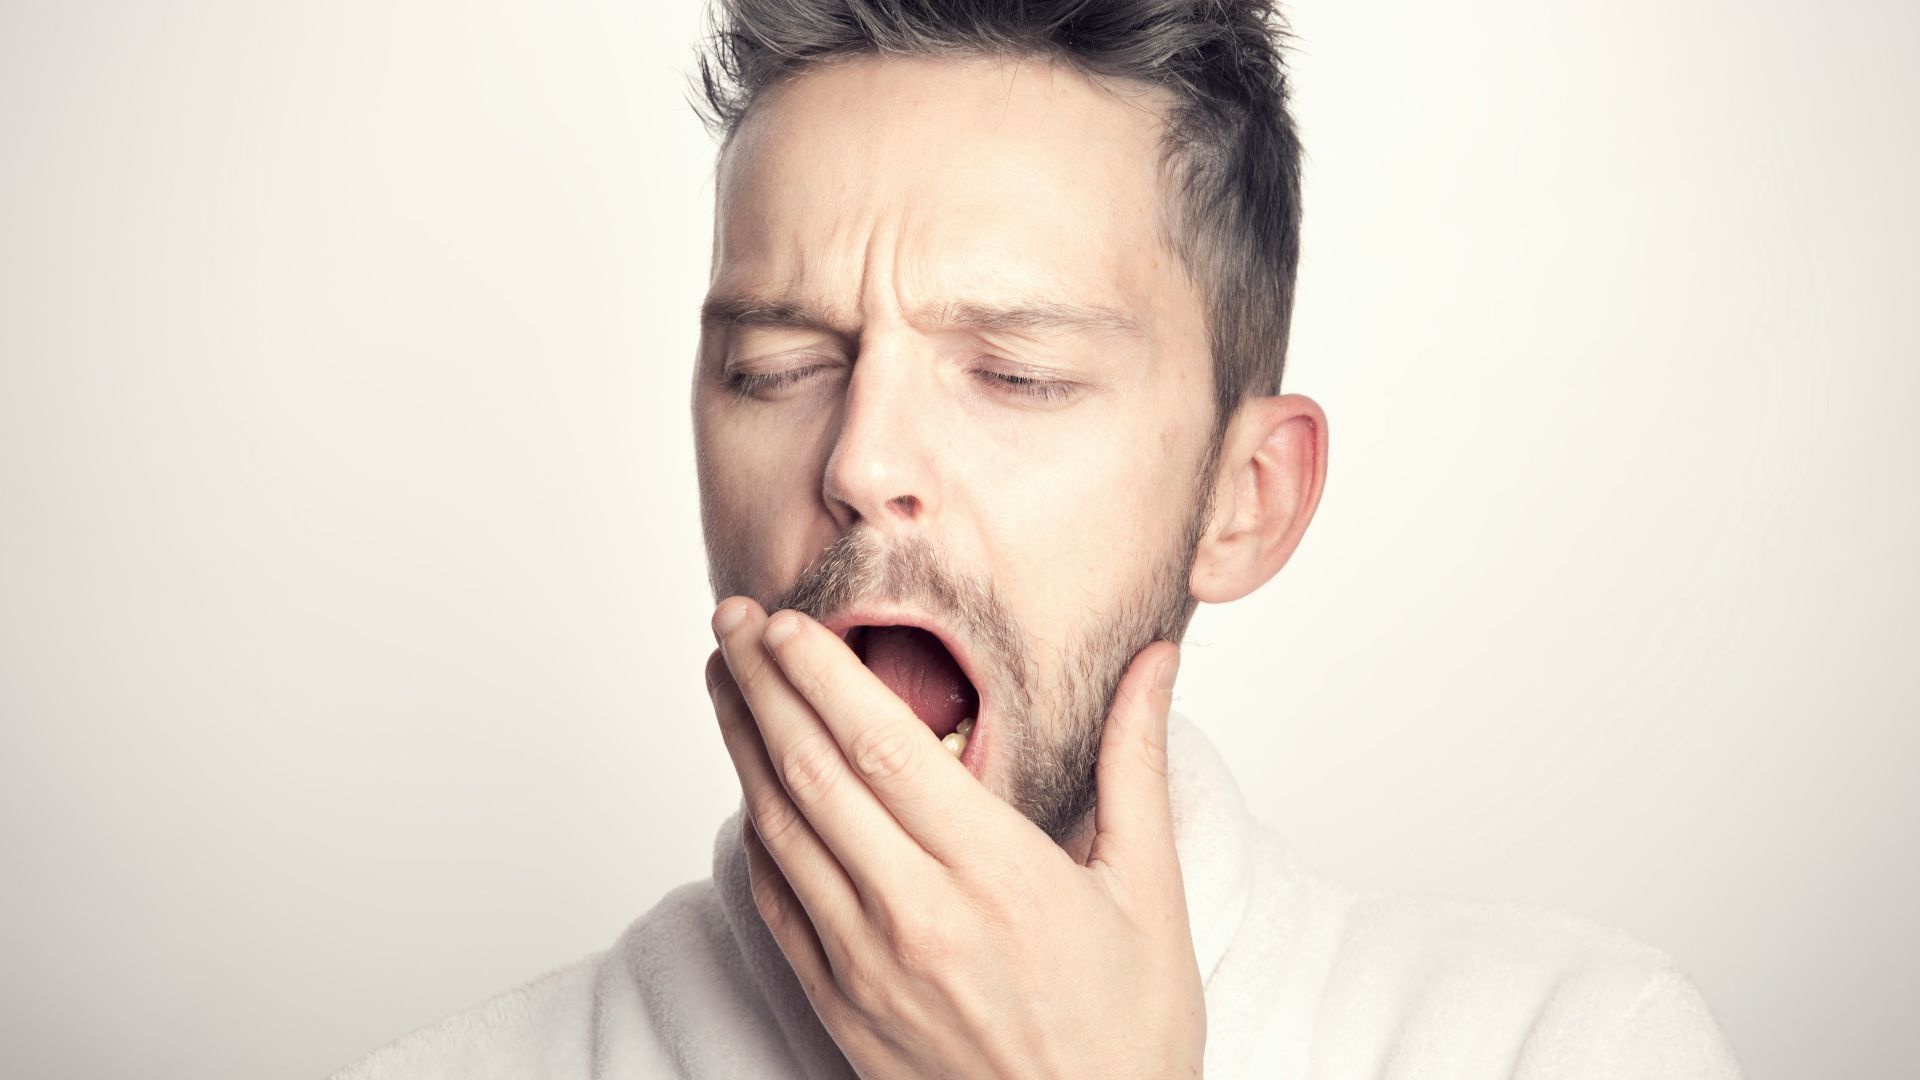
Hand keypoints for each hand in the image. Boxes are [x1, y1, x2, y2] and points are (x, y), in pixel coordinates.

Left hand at [707, 598, 1205, 1078]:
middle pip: (811, 773)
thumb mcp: (1150, 891)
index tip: (786, 620)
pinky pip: (778, 905)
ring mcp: (867, 967)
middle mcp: (916, 915)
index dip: (821, 674)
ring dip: (742, 747)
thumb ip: (1134, 764)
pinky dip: (755, 836)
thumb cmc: (1129, 1034)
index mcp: (994, 873)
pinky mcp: (841, 1010)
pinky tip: (746, 791)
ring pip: (780, 832)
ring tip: (724, 681)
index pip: (880, 745)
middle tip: (731, 618)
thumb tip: (1156, 663)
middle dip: (762, 685)